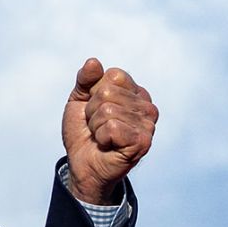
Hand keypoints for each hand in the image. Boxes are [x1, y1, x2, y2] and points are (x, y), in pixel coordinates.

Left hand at [61, 58, 157, 204]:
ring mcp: (148, 124)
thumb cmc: (84, 132)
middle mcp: (147, 106)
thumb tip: (94, 62)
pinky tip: (108, 145)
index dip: (94, 92)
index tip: (95, 109)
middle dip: (93, 111)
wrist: (82, 164)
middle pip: (107, 92)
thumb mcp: (79, 100)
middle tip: (98, 126)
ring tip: (102, 136)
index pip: (113, 75)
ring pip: (107, 110)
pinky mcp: (143, 141)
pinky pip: (112, 127)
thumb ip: (85, 79)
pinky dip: (101, 137)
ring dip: (96, 126)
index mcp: (135, 92)